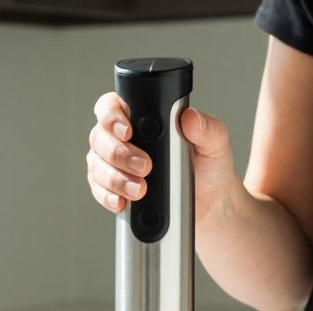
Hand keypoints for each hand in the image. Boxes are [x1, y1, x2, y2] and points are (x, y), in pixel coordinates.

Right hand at [86, 92, 238, 224]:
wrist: (209, 202)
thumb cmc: (208, 166)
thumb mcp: (215, 144)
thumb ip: (207, 128)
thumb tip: (189, 118)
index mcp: (142, 117)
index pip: (112, 106)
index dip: (111, 116)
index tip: (127, 131)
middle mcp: (121, 138)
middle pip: (100, 137)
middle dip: (118, 153)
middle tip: (145, 166)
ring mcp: (114, 164)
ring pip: (97, 165)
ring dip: (115, 178)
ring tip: (140, 189)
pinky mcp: (113, 189)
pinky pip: (99, 190)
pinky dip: (107, 196)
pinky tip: (122, 202)